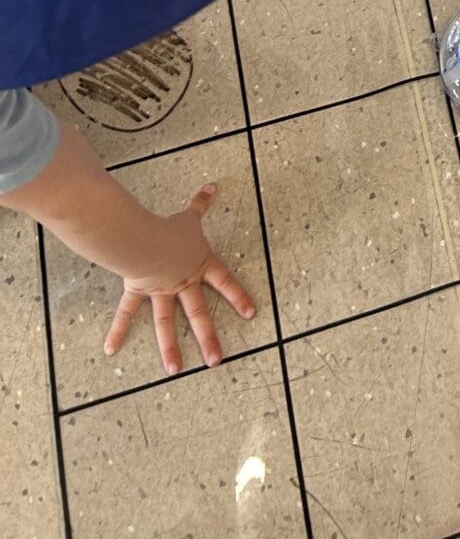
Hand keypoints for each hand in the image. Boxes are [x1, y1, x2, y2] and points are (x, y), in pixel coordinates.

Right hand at [105, 182, 256, 374]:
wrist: (148, 241)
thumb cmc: (171, 228)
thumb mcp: (190, 216)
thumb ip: (201, 204)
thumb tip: (212, 186)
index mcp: (199, 265)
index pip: (224, 281)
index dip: (238, 296)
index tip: (251, 314)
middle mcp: (182, 282)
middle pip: (198, 313)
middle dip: (208, 338)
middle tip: (216, 361)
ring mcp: (161, 290)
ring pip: (166, 322)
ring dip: (169, 348)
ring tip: (175, 370)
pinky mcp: (139, 291)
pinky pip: (127, 313)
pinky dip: (118, 329)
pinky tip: (110, 350)